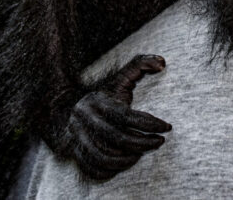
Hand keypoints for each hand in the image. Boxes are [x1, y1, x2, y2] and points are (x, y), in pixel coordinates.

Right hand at [53, 54, 170, 180]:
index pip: (127, 116)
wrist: (65, 109)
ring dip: (128, 159)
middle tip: (159, 141)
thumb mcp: (119, 77)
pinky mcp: (74, 153)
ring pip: (105, 156)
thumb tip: (162, 62)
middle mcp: (85, 120)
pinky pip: (92, 168)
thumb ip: (141, 64)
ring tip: (143, 153)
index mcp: (98, 102)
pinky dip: (111, 170)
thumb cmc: (103, 95)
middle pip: (118, 138)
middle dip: (143, 143)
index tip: (167, 127)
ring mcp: (77, 137)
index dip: (150, 123)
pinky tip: (126, 162)